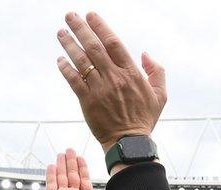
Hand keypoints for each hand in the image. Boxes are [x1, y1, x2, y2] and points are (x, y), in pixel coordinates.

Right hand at [45, 149, 114, 189]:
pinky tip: (53, 164)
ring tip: (62, 153)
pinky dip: (51, 174)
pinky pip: (51, 184)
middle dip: (71, 162)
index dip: (82, 168)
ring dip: (62, 165)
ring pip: (62, 177)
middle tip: (70, 150)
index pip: (83, 179)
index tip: (80, 157)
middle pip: (72, 175)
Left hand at [56, 12, 166, 150]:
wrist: (129, 142)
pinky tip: (60, 59)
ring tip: (60, 32)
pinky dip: (66, 68)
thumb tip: (144, 54)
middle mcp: (114, 78)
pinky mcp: (87, 101)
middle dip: (80, 28)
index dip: (100, 27)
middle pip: (94, 47)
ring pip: (81, 61)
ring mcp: (100, 89)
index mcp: (131, 73)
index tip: (91, 15)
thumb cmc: (144, 118)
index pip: (113, 43)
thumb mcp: (160, 95)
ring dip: (69, 45)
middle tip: (70, 15)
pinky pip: (74, 80)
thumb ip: (156, 72)